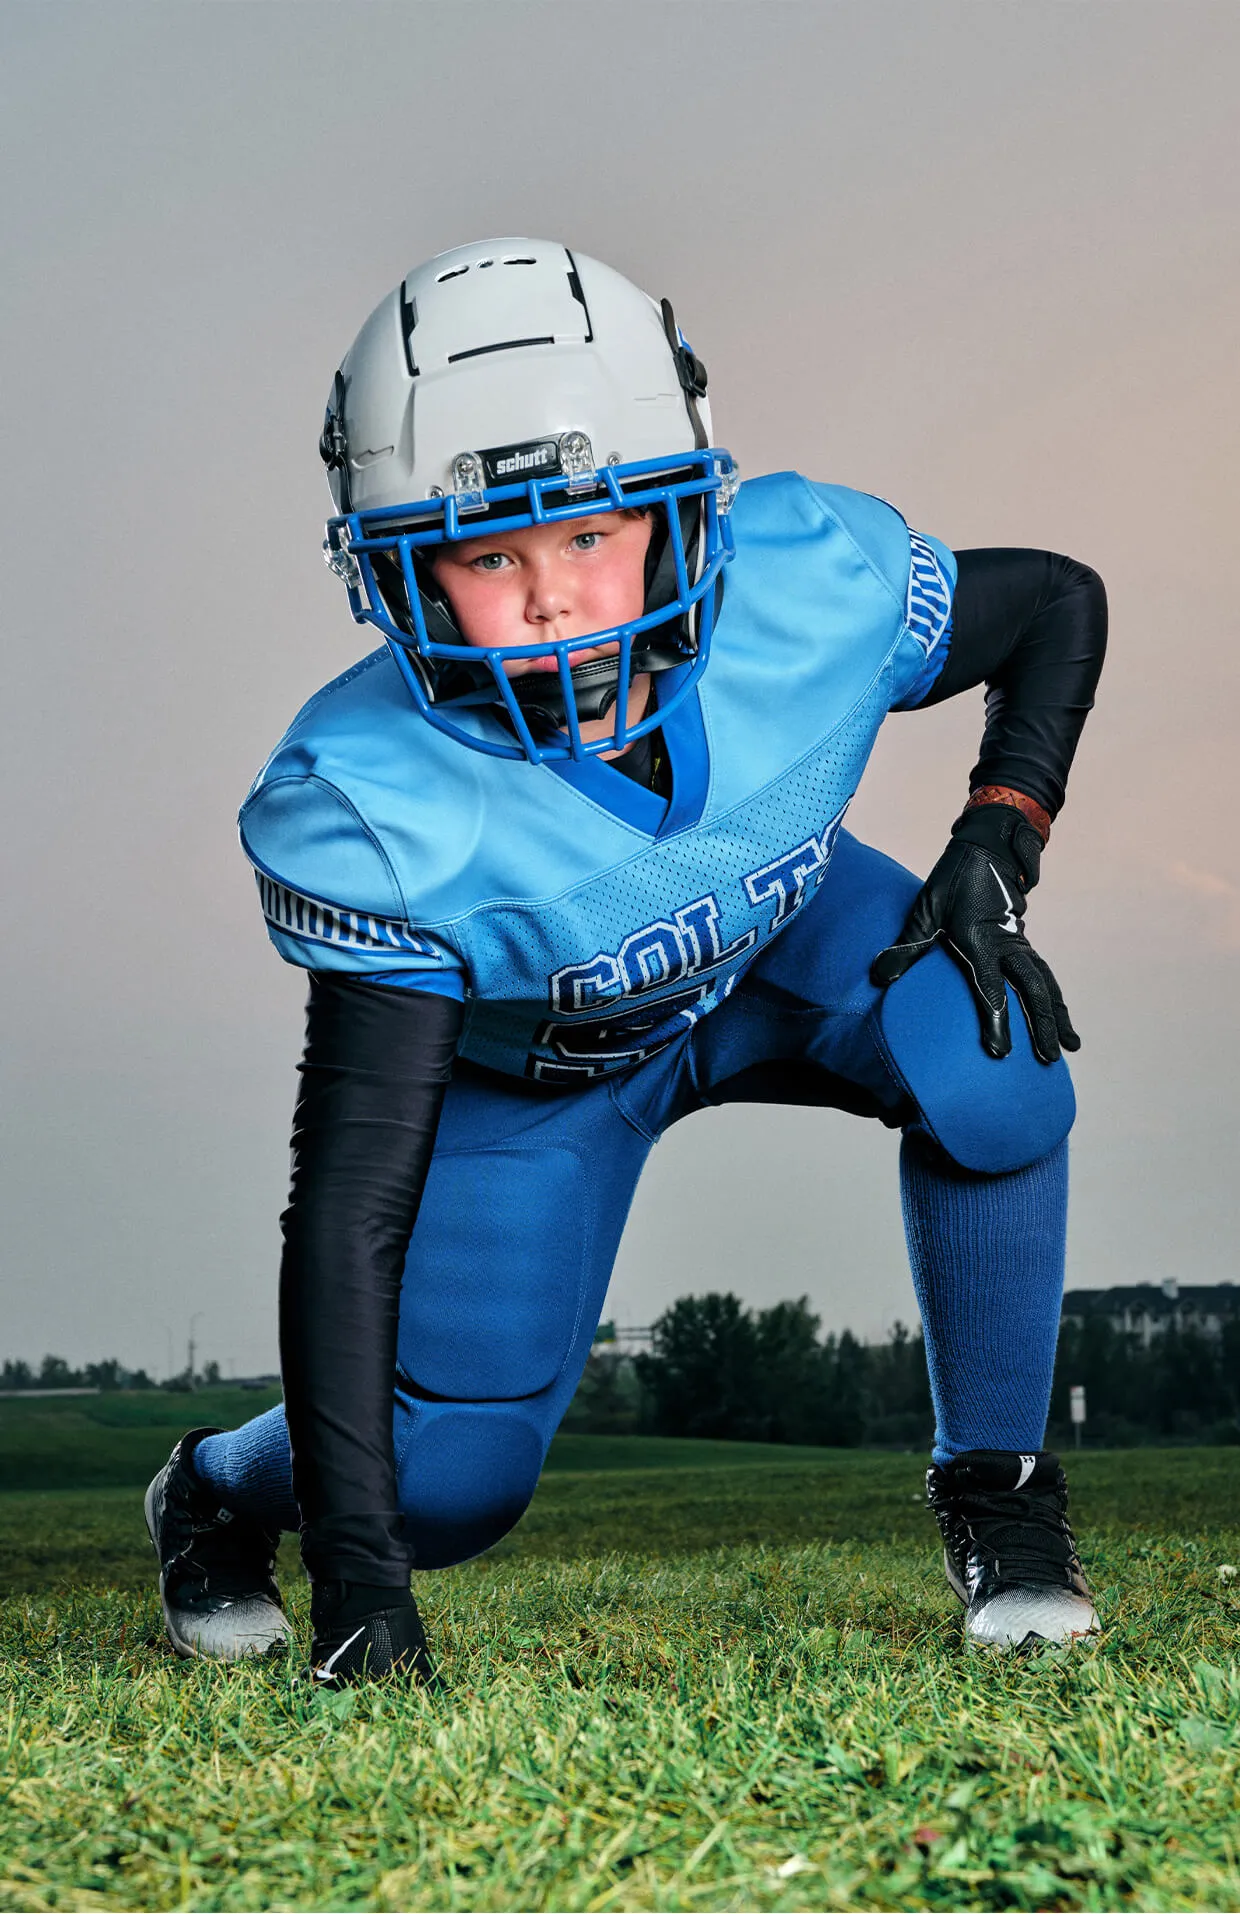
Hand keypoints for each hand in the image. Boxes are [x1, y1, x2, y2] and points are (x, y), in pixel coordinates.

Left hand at [870, 803, 1079, 1062]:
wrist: (990, 844)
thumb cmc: (953, 877)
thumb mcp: (925, 908)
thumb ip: (907, 946)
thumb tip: (880, 978)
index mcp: (981, 940)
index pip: (991, 990)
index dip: (996, 1023)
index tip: (999, 1053)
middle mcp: (1007, 943)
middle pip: (1033, 990)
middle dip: (1043, 1025)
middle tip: (1051, 1059)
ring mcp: (1019, 941)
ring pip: (1045, 983)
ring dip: (1058, 1015)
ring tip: (1070, 1045)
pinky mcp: (1022, 938)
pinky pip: (1043, 973)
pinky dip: (1054, 996)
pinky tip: (1060, 1015)